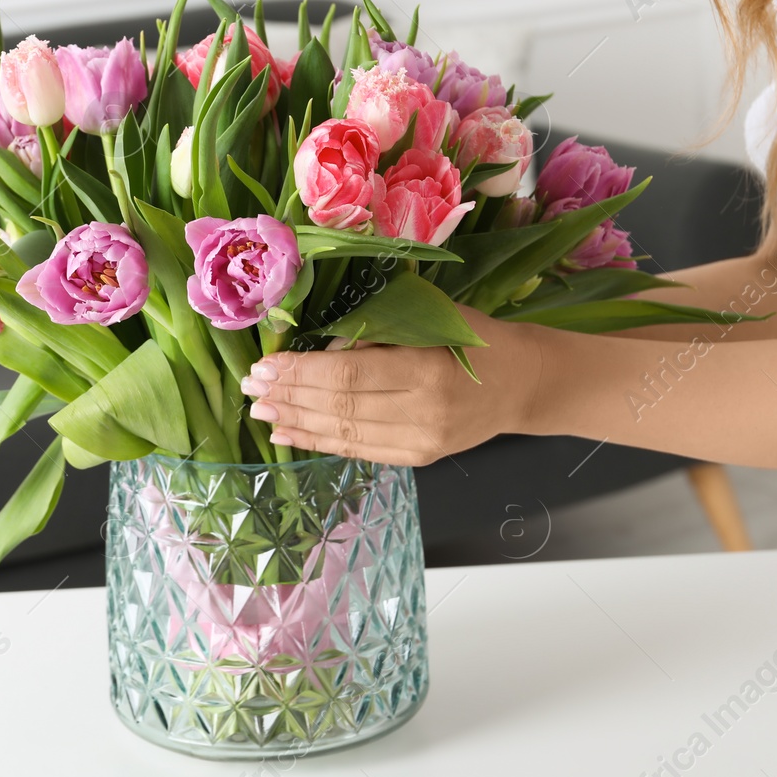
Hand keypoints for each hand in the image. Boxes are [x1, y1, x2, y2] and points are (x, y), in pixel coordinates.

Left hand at [241, 306, 543, 465]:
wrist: (523, 383)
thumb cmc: (476, 339)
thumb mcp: (433, 319)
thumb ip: (379, 334)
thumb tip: (320, 349)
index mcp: (427, 371)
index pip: (348, 377)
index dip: (302, 374)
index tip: (267, 365)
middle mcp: (423, 413)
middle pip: (340, 408)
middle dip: (290, 397)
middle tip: (253, 387)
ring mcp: (421, 442)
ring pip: (345, 435)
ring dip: (297, 423)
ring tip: (262, 412)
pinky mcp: (418, 458)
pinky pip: (359, 451)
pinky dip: (320, 442)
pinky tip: (290, 434)